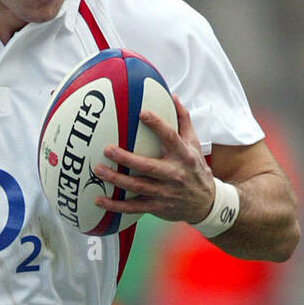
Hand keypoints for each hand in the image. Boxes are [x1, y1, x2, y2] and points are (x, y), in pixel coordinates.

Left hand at [92, 94, 214, 224]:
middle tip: (107, 149)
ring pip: (137, 186)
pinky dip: (115, 206)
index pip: (170, 137)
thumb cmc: (195, 168)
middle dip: (127, 159)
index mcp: (183, 156)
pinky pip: (133, 207)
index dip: (157, 125)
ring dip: (116, 180)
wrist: (205, 203)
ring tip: (98, 170)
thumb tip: (172, 96)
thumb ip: (183, 120)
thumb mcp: (194, 144)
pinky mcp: (156, 207)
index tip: (141, 113)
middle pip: (147, 166)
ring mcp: (164, 193)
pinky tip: (98, 200)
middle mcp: (174, 174)